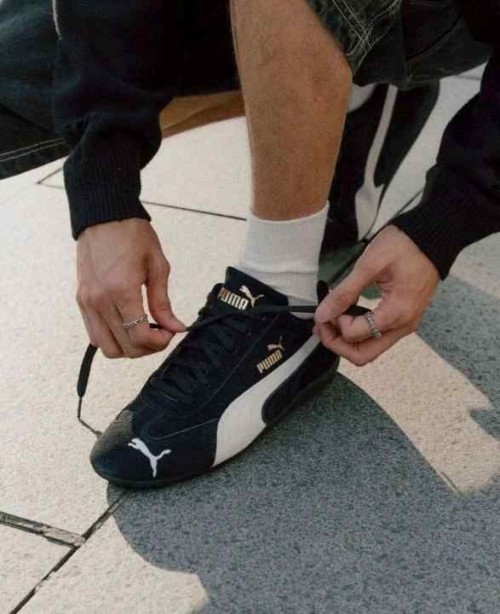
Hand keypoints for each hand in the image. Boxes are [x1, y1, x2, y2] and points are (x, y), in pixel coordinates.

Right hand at [76, 219, 184, 358]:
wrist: (104, 216)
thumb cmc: (132, 235)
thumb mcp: (157, 266)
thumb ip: (163, 302)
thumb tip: (175, 327)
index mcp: (121, 290)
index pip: (139, 336)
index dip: (159, 342)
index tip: (169, 332)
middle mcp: (100, 300)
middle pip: (124, 347)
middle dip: (147, 348)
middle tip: (160, 333)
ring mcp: (87, 302)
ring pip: (106, 347)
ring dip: (128, 348)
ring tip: (143, 332)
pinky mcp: (81, 301)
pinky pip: (94, 334)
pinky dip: (112, 338)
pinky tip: (127, 325)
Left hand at [314, 225, 439, 365]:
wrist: (432, 238)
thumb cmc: (404, 246)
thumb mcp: (369, 265)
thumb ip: (345, 292)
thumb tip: (323, 314)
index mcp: (397, 312)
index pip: (355, 334)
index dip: (334, 324)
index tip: (327, 307)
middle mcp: (403, 325)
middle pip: (363, 355)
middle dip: (337, 343)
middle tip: (322, 324)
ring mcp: (405, 324)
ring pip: (369, 349)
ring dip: (346, 340)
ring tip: (330, 319)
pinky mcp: (402, 319)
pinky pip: (377, 338)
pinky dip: (358, 333)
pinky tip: (345, 316)